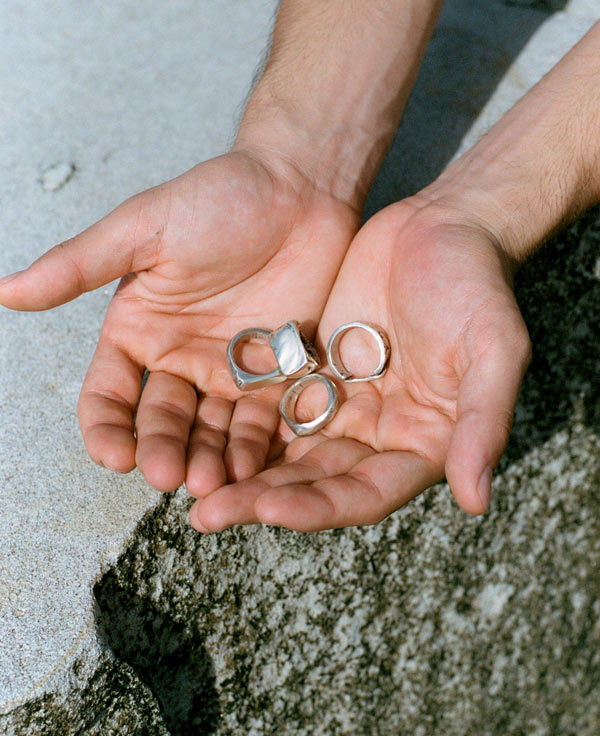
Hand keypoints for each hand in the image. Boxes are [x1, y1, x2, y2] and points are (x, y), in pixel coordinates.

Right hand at [0, 150, 357, 494]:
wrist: (300, 187)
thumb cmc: (220, 197)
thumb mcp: (144, 228)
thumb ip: (80, 266)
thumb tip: (5, 291)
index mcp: (138, 330)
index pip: (109, 395)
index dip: (107, 428)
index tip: (115, 454)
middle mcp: (179, 358)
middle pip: (162, 422)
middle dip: (164, 452)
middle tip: (173, 477)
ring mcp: (230, 369)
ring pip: (212, 430)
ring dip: (210, 460)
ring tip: (215, 482)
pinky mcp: (279, 372)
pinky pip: (264, 419)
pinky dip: (258, 445)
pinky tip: (256, 465)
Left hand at [191, 197, 530, 531]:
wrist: (441, 226)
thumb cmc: (477, 287)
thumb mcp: (492, 349)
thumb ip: (483, 422)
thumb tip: (476, 501)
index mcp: (420, 444)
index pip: (364, 493)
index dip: (318, 506)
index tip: (267, 506)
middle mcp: (378, 435)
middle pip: (314, 482)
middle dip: (261, 498)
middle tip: (205, 512)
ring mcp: (343, 404)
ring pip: (285, 449)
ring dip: (241, 469)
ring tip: (187, 483)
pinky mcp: (314, 370)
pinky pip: (271, 404)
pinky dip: (238, 420)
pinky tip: (197, 428)